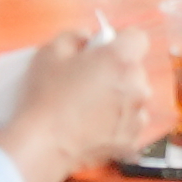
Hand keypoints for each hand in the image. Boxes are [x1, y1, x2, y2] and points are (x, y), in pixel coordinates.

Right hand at [0, 28, 153, 181]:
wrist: (44, 144)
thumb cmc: (46, 97)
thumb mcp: (51, 52)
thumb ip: (75, 36)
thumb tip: (87, 38)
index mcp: (120, 59)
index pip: (138, 38)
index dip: (121, 42)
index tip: (106, 50)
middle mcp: (136, 85)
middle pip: (135, 69)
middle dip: (117, 71)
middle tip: (91, 80)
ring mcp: (137, 114)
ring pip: (135, 97)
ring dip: (120, 98)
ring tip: (92, 107)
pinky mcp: (132, 139)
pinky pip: (131, 123)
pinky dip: (118, 123)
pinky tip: (96, 126)